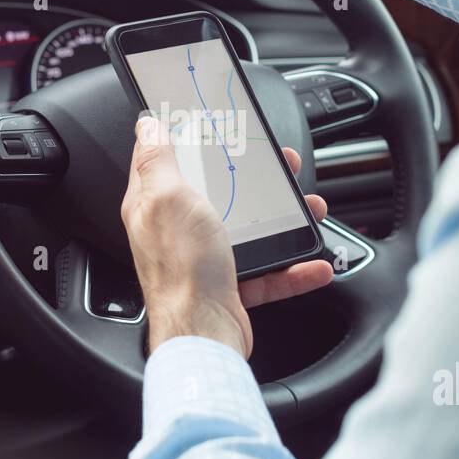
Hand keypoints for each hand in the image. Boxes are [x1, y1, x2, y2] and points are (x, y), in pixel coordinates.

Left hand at [121, 114, 332, 358]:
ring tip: (308, 209)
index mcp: (155, 205)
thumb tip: (146, 123)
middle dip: (253, 178)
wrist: (203, 336)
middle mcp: (177, 231)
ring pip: (250, 229)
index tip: (209, 122)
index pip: (163, 159)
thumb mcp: (168, 198)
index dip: (185, 135)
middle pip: (218, 191)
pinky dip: (293, 267)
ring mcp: (205, 259)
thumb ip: (157, 160)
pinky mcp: (231, 285)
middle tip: (280, 166)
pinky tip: (312, 263)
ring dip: (284, 219)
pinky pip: (269, 271)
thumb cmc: (182, 271)